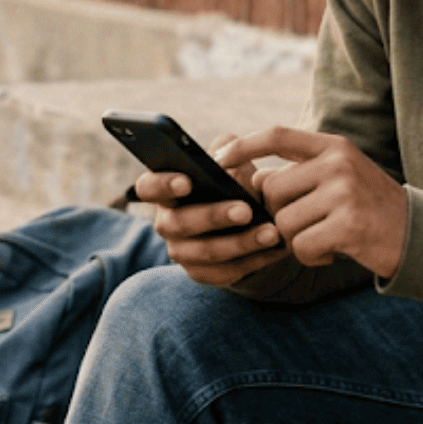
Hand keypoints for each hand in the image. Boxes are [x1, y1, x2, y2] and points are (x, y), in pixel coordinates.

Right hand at [134, 147, 288, 286]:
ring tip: (271, 232)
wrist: (252, 220)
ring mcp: (182, 251)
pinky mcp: (201, 273)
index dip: (163, 185)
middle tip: (246, 210)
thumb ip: (228, 150)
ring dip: (241, 242)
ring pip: (206, 251)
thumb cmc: (236, 183)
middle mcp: (167, 221)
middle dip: (214, 216)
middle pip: (180, 222)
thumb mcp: (232, 162)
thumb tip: (225, 155)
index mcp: (166, 189)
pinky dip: (253, 261)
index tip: (186, 182)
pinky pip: (224, 272)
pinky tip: (274, 250)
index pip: (148, 186)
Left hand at [217, 127, 408, 279]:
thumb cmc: (368, 207)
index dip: (243, 146)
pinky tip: (334, 252)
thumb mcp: (339, 177)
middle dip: (277, 215)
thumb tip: (252, 179)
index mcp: (332, 146)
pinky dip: (312, 257)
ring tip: (325, 238)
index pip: (276, 135)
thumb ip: (301, 173)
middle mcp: (337, 163)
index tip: (218, 158)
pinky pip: (302, 246)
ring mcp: (344, 192)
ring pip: (283, 223)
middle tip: (305, 225)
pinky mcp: (349, 225)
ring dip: (296, 240)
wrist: (418, 235)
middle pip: (271, 190)